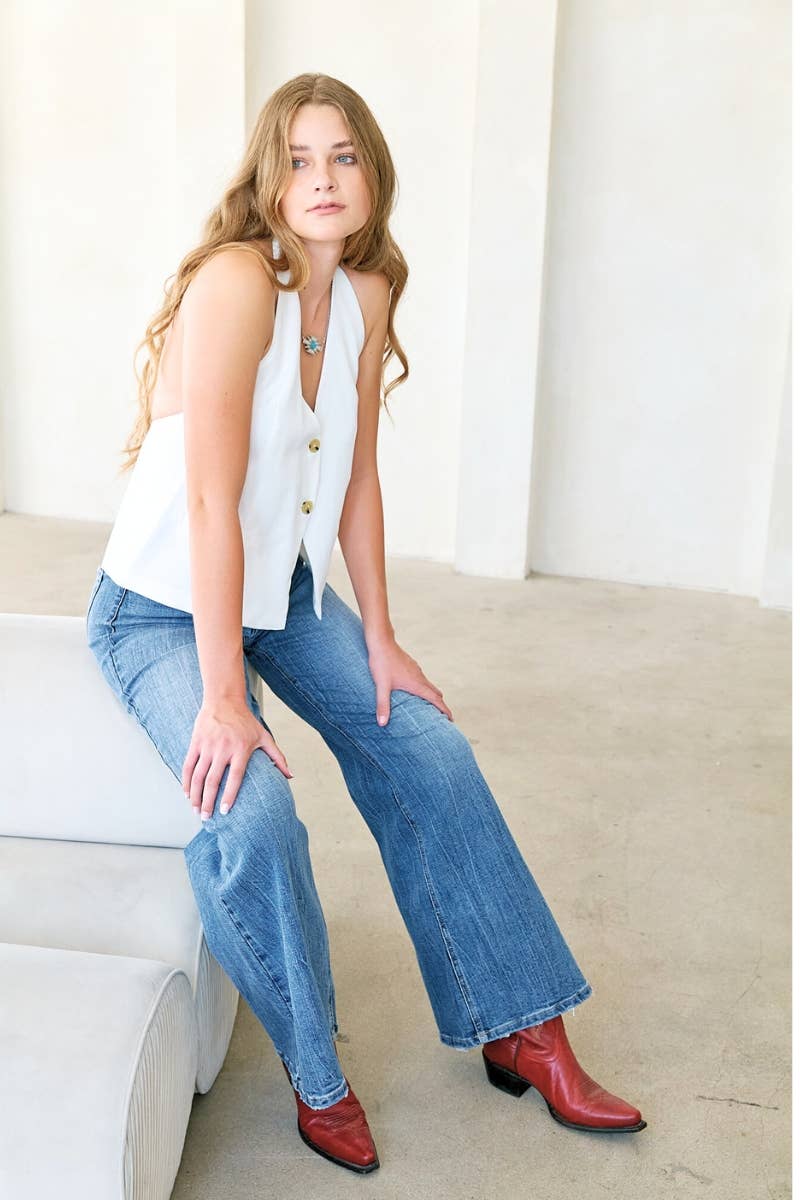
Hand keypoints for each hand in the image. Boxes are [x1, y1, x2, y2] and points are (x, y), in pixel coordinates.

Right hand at [182, 698, 291, 818]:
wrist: (224, 699)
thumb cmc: (246, 721)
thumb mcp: (264, 737)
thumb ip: (277, 757)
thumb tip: (290, 776)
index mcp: (240, 749)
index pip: (234, 778)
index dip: (229, 796)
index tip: (224, 812)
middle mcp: (223, 749)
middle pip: (213, 781)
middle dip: (207, 802)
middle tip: (205, 818)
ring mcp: (208, 746)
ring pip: (198, 776)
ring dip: (195, 795)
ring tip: (195, 810)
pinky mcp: (196, 742)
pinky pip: (189, 765)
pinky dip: (186, 781)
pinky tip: (187, 793)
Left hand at [366, 634, 453, 725]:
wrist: (381, 641)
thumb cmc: (382, 663)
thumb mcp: (381, 686)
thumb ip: (383, 705)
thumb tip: (382, 723)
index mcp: (416, 684)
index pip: (435, 699)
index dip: (444, 710)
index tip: (451, 719)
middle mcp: (419, 677)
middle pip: (435, 692)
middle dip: (440, 704)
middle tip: (442, 716)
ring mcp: (416, 670)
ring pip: (429, 685)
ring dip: (432, 695)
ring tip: (429, 706)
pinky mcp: (411, 665)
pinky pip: (421, 678)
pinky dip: (424, 687)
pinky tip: (414, 689)